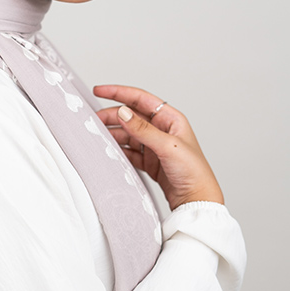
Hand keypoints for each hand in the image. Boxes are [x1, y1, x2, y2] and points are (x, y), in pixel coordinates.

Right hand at [93, 85, 223, 210]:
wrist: (197, 200)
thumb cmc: (193, 172)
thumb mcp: (168, 146)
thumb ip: (143, 130)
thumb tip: (123, 112)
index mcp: (170, 119)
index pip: (140, 99)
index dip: (119, 93)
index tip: (100, 91)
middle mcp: (162, 130)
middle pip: (130, 117)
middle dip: (112, 116)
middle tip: (94, 120)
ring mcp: (154, 146)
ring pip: (127, 134)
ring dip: (113, 134)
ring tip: (98, 135)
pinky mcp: (149, 161)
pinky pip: (129, 150)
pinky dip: (118, 150)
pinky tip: (109, 150)